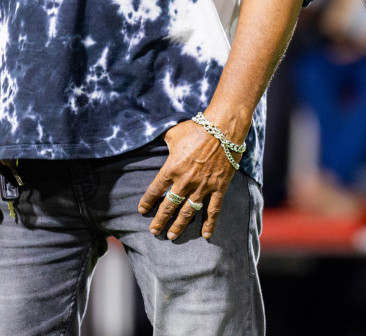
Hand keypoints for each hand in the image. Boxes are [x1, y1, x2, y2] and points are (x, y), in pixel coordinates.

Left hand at [138, 120, 236, 241]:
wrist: (223, 128)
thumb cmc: (197, 128)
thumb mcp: (174, 132)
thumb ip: (164, 140)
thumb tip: (156, 138)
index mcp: (171, 168)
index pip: (154, 190)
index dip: (147, 202)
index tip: (142, 210)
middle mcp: (184, 181)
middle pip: (169, 206)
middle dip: (160, 220)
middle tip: (154, 231)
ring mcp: (202, 186)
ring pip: (188, 212)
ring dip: (179, 225)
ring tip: (172, 236)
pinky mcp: (218, 187)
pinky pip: (213, 210)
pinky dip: (210, 224)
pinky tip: (206, 235)